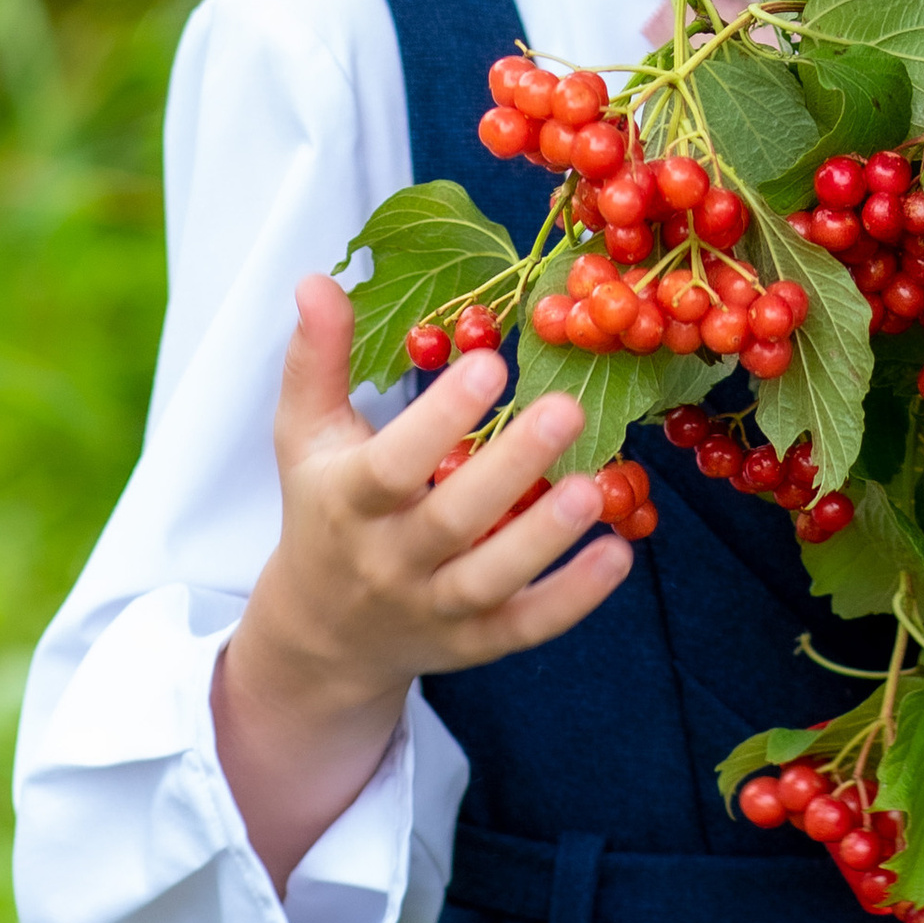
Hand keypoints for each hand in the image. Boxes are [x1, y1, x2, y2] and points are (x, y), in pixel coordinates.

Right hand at [213, 275, 630, 894]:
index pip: (391, 465)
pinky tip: (619, 553)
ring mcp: (435, 607)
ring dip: (545, 538)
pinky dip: (572, 598)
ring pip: (491, 581)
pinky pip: (525, 626)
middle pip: (451, 522)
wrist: (321, 633)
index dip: (438, 418)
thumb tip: (318, 280)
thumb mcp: (304, 435)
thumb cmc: (323, 510)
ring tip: (597, 487)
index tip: (489, 362)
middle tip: (566, 408)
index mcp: (347, 501)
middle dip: (509, 468)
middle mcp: (390, 560)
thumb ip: (316, 360)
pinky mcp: (474, 642)